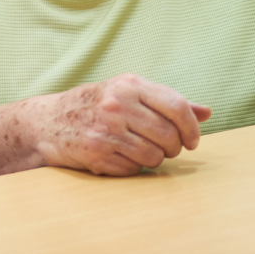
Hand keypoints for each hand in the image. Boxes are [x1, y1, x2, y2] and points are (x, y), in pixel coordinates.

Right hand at [28, 73, 211, 175]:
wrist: (47, 121)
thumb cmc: (95, 105)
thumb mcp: (128, 93)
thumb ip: (167, 102)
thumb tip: (207, 112)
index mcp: (128, 85)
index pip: (177, 107)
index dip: (192, 128)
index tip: (193, 140)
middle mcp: (117, 105)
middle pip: (169, 136)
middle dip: (174, 147)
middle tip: (167, 147)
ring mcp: (105, 130)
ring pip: (154, 156)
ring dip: (154, 158)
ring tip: (141, 150)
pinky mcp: (96, 153)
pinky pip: (133, 168)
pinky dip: (133, 166)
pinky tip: (120, 155)